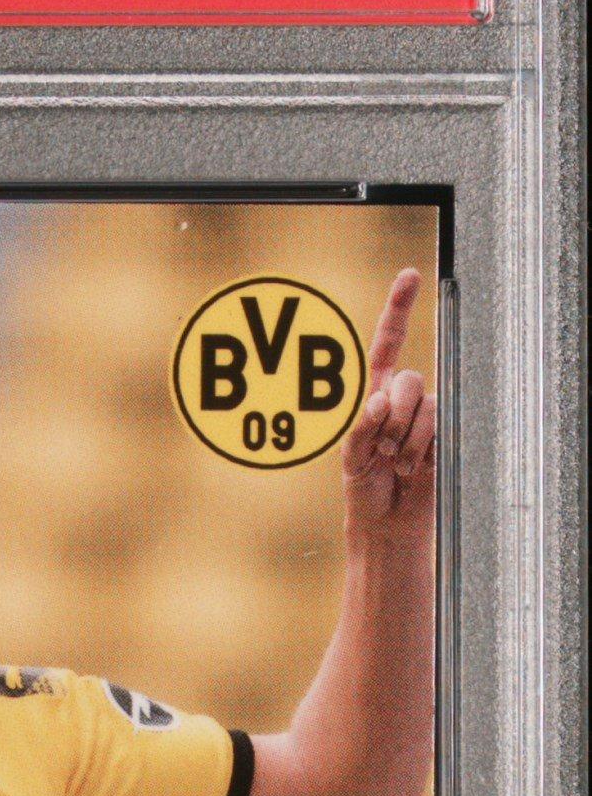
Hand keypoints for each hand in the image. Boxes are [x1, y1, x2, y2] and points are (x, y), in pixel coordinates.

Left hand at [342, 269, 435, 544]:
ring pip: (424, 405)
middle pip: (408, 379)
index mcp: (375, 391)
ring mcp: (425, 417)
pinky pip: (438, 428)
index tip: (409, 276)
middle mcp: (403, 398)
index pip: (387, 343)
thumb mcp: (351, 454)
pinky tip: (412, 469)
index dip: (399, 309)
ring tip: (394, 463)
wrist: (386, 519)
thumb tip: (380, 398)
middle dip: (393, 415)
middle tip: (382, 447)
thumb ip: (362, 424)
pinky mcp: (444, 436)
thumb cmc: (364, 484)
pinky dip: (419, 451)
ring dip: (404, 439)